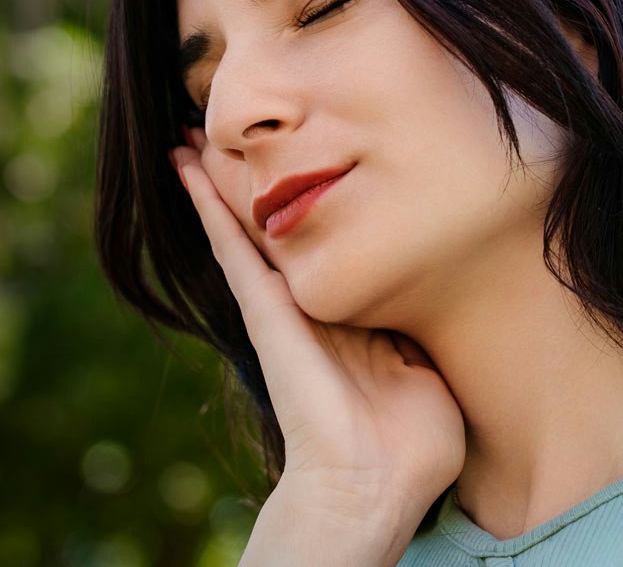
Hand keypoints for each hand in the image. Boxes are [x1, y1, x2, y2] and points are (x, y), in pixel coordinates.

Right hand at [169, 133, 465, 528]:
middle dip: (247, 184)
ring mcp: (280, 305)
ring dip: (216, 184)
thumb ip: (421, 329)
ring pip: (242, 229)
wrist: (375, 486)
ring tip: (189, 140)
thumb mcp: (428, 366)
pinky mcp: (264, 312)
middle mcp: (308, 303)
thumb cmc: (411, 440)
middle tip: (219, 137)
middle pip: (272, 228)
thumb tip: (435, 296)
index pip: (321, 246)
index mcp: (348, 313)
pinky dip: (207, 207)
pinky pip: (231, 249)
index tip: (300, 162)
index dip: (306, 208)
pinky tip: (187, 169)